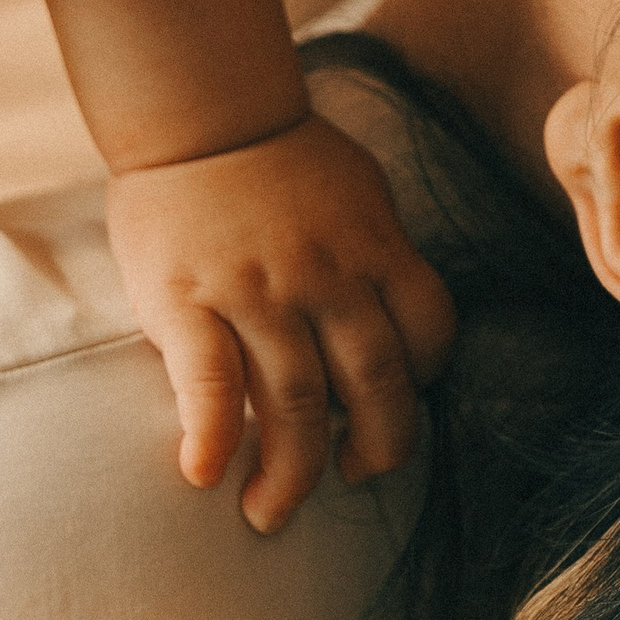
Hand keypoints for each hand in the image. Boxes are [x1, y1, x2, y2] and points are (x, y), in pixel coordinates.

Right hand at [106, 112, 458, 531]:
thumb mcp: (356, 193)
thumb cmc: (279, 160)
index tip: (391, 410)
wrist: (196, 108)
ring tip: (269, 511)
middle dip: (374, 450)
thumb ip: (376, 259)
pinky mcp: (188, 300)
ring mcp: (257, 289)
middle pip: (375, 384)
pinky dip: (212, 436)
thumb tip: (391, 328)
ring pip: (295, 403)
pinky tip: (204, 472)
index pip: (431, 332)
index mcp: (374, 246)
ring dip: (289, 475)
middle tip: (351, 478)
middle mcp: (326, 273)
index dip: (422, 384)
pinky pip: (209, 384)